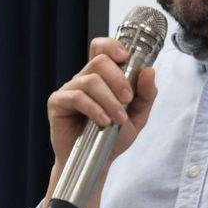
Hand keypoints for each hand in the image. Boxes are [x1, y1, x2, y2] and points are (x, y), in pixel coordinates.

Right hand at [47, 36, 158, 168]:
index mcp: (101, 76)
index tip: (126, 57)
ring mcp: (69, 89)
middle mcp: (84, 78)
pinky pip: (76, 97)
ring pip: (90, 80)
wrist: (96, 162)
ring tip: (118, 119)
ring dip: (109, 100)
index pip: (102, 48)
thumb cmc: (113, 137)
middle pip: (99, 60)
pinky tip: (103, 121)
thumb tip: (149, 71)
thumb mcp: (138, 116)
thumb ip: (145, 94)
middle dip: (118, 78)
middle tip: (127, 99)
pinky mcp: (58, 103)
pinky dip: (94, 109)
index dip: (112, 46)